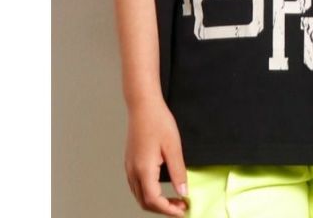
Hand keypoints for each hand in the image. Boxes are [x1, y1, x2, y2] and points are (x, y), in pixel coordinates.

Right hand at [124, 98, 188, 214]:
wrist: (143, 104)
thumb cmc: (157, 121)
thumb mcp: (173, 146)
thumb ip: (178, 172)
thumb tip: (183, 191)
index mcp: (144, 170)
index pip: (154, 200)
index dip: (168, 210)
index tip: (182, 210)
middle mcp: (133, 171)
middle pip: (145, 202)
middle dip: (163, 208)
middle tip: (180, 206)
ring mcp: (129, 166)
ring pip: (139, 195)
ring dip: (155, 202)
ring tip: (173, 199)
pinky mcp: (130, 161)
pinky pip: (136, 185)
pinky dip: (148, 193)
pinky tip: (160, 187)